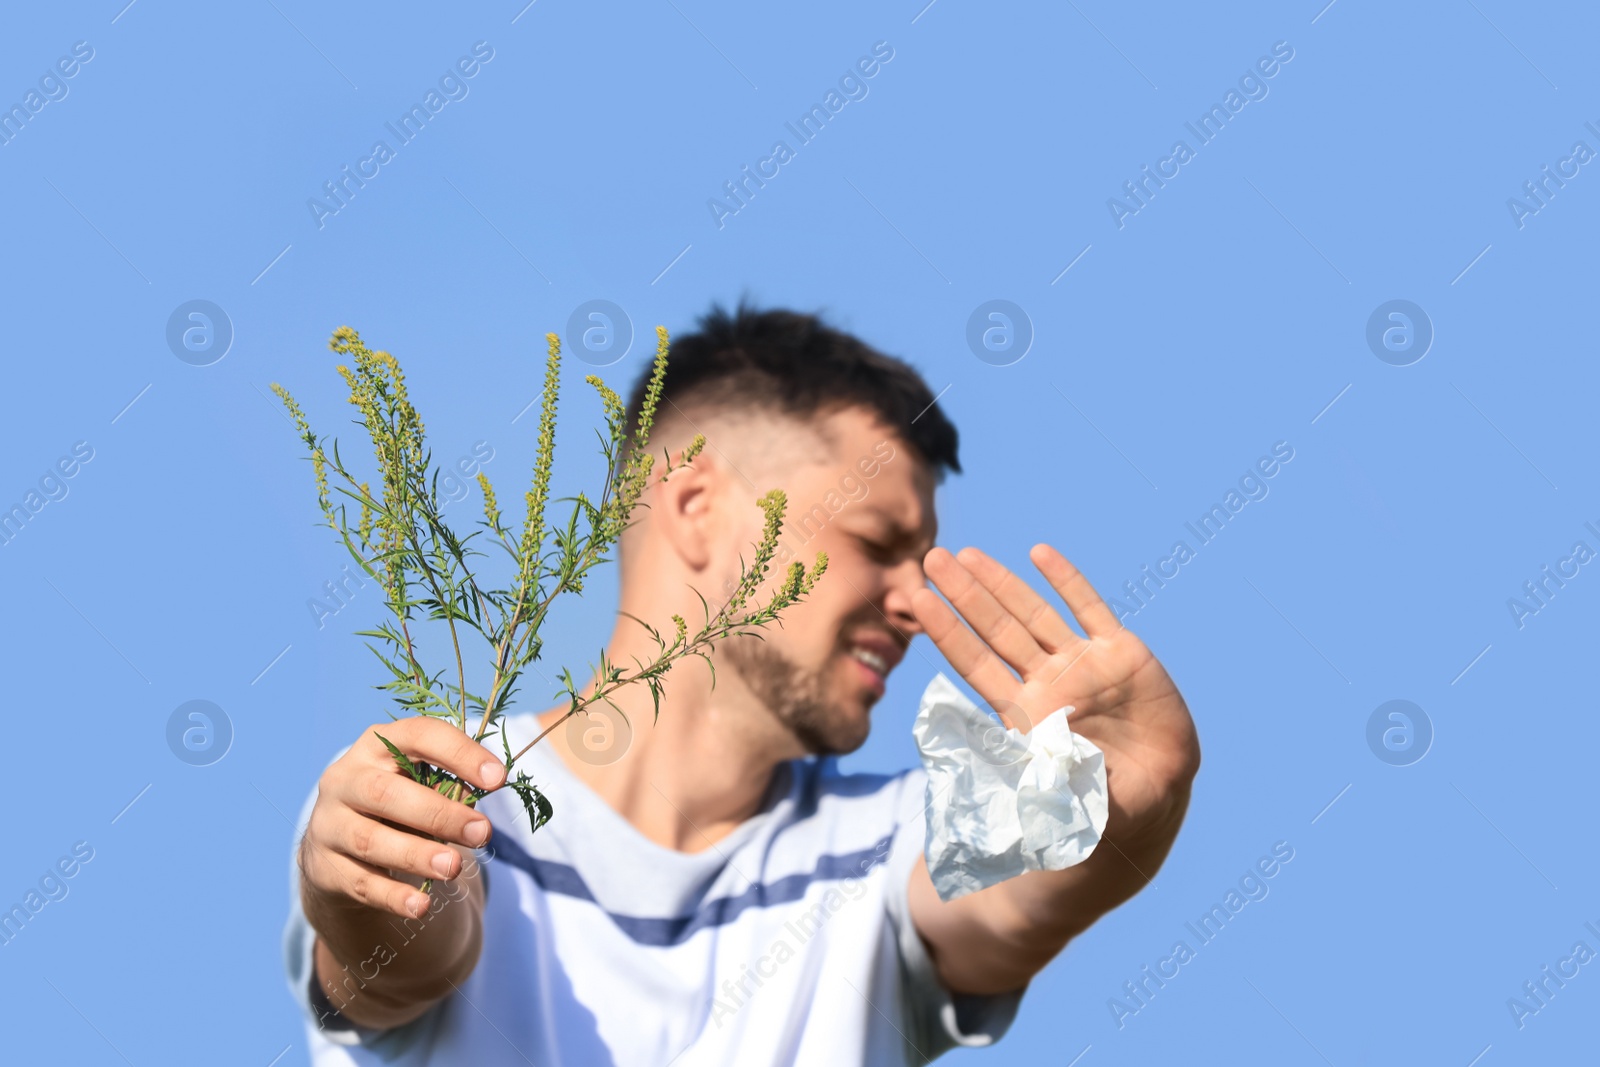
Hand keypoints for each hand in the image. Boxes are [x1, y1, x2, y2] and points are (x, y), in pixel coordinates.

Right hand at [299, 718, 506, 918]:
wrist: (339, 846)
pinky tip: (421, 906)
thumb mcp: (419, 785)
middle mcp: (345, 779)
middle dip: (439, 813)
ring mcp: (329, 824)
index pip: (418, 736)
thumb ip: (448, 786)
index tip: (498, 778)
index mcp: (377, 746)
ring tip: (454, 868)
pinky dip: (393, 896)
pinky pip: (360, 883)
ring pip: (370, 840)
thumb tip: (483, 792)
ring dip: (416, 855)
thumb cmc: (397, 804)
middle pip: (386, 793)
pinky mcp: (325, 867)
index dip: (459, 754)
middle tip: (482, 832)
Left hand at [911, 544, 1199, 846]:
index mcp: (1025, 714)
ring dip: (1002, 582)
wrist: (1157, 793)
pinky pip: (1090, 610)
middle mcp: (1047, 680)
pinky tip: (1039, 553)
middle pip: (997, 630)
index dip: (947, 632)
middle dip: (965, 595)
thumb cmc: (1102, 804)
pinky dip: (1067, 581)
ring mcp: (1083, 663)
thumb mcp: (1065, 802)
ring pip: (1033, 613)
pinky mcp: (1122, 654)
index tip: (916, 600)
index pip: (976, 665)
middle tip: (931, 558)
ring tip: (968, 554)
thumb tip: (1011, 792)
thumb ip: (1041, 791)